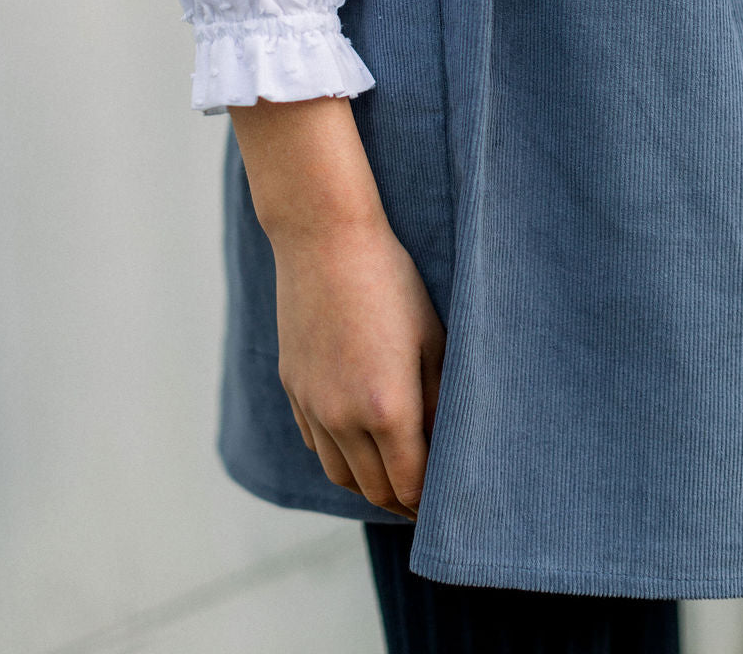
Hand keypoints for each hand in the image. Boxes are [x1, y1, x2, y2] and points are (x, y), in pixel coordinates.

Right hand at [228, 94, 445, 520]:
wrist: (325, 239)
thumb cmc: (391, 281)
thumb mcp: (433, 338)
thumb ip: (440, 400)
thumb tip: (447, 446)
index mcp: (387, 408)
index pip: (411, 484)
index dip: (431, 503)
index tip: (449, 502)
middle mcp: (343, 418)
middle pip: (375, 489)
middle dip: (404, 501)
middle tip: (428, 502)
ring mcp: (313, 405)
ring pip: (340, 474)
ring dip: (369, 485)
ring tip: (395, 477)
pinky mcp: (293, 388)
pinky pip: (316, 444)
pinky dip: (340, 456)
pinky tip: (359, 443)